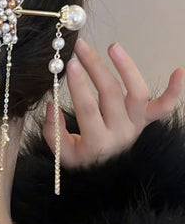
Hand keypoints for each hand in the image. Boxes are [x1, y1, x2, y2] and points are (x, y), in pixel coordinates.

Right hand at [42, 37, 184, 168]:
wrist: (105, 177)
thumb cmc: (83, 161)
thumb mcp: (62, 153)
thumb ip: (53, 130)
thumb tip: (52, 104)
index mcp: (97, 143)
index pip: (87, 108)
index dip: (78, 85)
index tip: (70, 64)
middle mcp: (120, 133)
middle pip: (110, 94)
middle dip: (94, 67)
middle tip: (80, 48)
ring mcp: (136, 126)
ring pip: (137, 94)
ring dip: (127, 67)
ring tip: (113, 47)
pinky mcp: (146, 122)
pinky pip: (164, 107)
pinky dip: (174, 91)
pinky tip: (179, 71)